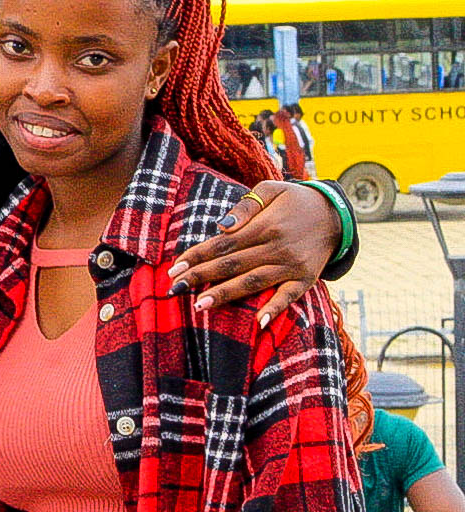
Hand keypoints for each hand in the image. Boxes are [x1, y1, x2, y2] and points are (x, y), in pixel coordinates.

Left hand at [168, 181, 338, 327]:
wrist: (337, 213)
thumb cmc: (295, 200)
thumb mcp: (270, 189)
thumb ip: (245, 207)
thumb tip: (222, 226)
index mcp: (265, 226)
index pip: (223, 244)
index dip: (198, 256)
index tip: (175, 267)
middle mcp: (277, 247)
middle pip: (233, 265)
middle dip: (201, 277)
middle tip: (174, 289)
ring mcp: (292, 265)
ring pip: (253, 282)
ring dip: (226, 294)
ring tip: (200, 305)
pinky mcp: (306, 279)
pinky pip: (289, 297)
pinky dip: (275, 309)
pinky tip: (258, 322)